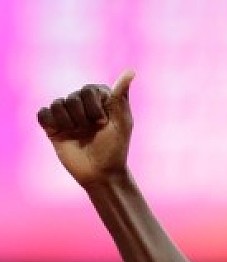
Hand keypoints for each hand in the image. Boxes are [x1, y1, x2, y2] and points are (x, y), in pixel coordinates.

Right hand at [37, 70, 135, 187]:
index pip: (88, 90)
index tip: (103, 124)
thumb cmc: (115, 148)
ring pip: (57, 104)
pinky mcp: (53, 126)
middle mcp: (83, 104)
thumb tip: (131, 70)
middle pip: (72, 97)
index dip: (94, 108)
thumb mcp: (122, 122)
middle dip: (82, 118)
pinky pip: (43, 113)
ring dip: (68, 123)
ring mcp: (67, 115)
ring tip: (78, 134)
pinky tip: (60, 132)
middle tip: (91, 131)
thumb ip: (121, 96)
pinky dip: (51, 122)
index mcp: (100, 99)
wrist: (100, 173)